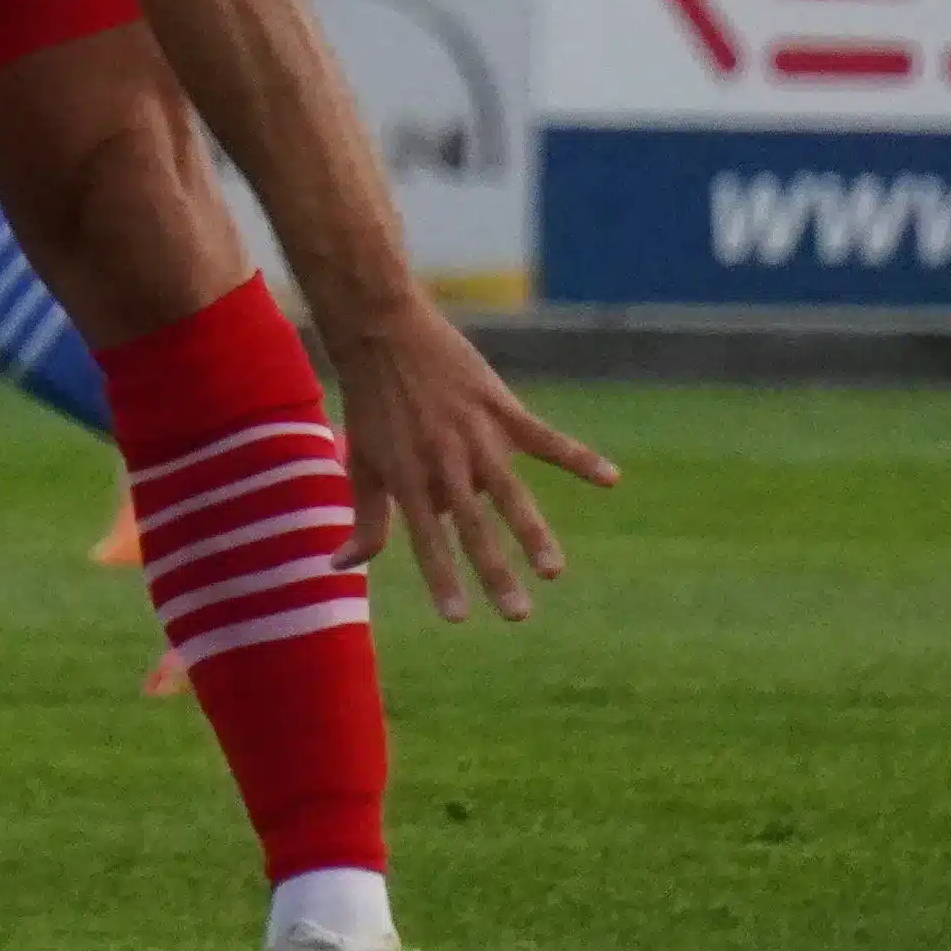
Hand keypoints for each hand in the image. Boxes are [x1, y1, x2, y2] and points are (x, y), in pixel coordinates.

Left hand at [323, 295, 621, 621]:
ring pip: (510, 494)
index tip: (458, 618)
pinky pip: (546, 439)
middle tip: (518, 615)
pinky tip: (610, 479)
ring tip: (553, 571)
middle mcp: (444, 463)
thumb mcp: (360, 464)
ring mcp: (476, 435)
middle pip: (474, 528)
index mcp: (408, 480)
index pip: (428, 542)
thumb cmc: (370, 404)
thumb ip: (364, 520)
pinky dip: (579, 458)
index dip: (443, 580)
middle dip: (495, 573)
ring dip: (533, 534)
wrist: (382, 331)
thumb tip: (339, 567)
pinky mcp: (501, 408)